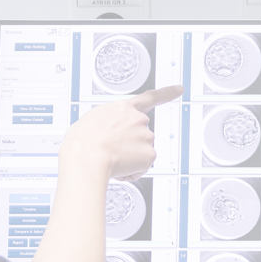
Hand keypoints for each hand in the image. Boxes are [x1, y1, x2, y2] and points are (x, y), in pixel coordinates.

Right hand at [62, 85, 181, 180]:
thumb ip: (106, 123)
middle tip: (110, 150)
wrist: (86, 157)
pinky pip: (140, 168)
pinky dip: (130, 172)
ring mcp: (146, 137)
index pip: (150, 97)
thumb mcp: (90, 121)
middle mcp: (138, 120)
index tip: (179, 89)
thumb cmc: (82, 141)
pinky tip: (117, 168)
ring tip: (109, 159)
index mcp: (123, 109)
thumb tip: (105, 134)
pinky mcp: (149, 154)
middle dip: (128, 145)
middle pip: (139, 135)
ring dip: (127, 159)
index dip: (166, 93)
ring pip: (139, 153)